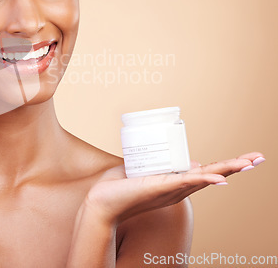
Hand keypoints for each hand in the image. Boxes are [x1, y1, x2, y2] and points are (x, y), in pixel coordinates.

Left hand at [84, 152, 264, 224]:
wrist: (101, 202)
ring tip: (250, 162)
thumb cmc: (119, 187)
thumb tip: (189, 160)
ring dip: (229, 169)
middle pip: (213, 175)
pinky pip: (186, 182)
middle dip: (237, 166)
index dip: (226, 166)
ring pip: (205, 177)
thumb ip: (162, 165)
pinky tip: (222, 179)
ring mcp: (171, 189)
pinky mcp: (161, 187)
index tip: (246, 159)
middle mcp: (178, 189)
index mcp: (176, 184)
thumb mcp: (145, 171)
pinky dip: (205, 179)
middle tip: (259, 157)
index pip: (207, 173)